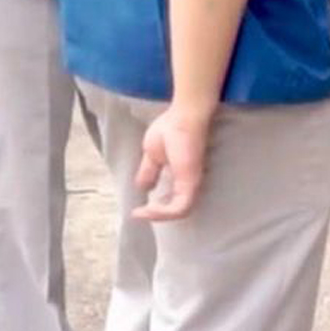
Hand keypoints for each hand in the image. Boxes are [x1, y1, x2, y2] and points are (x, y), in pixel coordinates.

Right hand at [133, 105, 211, 221]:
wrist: (184, 115)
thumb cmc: (172, 128)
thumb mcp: (152, 155)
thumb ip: (149, 172)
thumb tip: (142, 188)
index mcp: (182, 175)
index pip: (174, 199)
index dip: (157, 208)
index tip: (137, 210)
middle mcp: (190, 180)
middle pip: (178, 208)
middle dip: (157, 214)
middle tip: (140, 213)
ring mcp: (192, 181)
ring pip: (180, 211)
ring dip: (159, 215)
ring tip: (143, 212)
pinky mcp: (191, 180)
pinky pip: (181, 207)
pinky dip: (164, 213)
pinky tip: (148, 209)